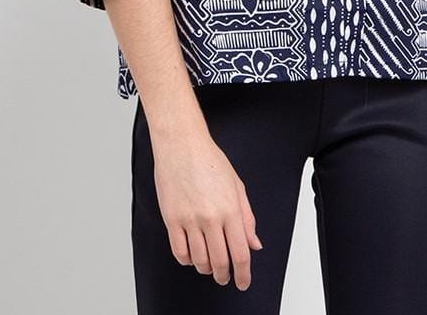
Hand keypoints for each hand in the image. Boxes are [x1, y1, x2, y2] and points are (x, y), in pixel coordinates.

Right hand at [151, 132, 262, 291]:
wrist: (181, 145)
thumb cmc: (209, 160)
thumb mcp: (236, 186)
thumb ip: (247, 217)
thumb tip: (254, 244)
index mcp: (230, 209)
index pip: (240, 253)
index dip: (243, 274)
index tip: (243, 281)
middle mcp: (211, 217)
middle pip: (220, 262)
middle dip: (224, 276)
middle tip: (225, 278)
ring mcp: (189, 219)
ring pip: (199, 260)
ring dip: (206, 269)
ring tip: (209, 265)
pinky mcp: (171, 219)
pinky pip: (179, 252)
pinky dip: (187, 260)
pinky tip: (192, 255)